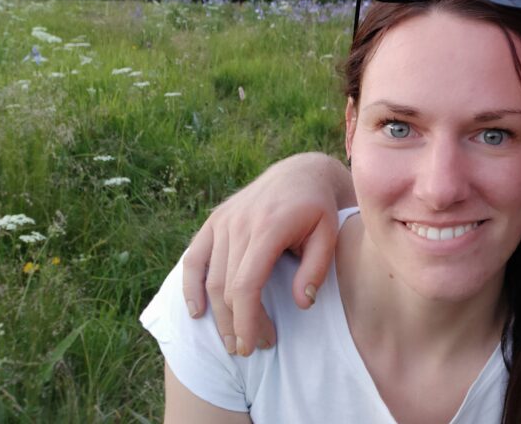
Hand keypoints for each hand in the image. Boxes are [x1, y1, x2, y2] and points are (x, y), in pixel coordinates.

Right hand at [181, 152, 354, 355]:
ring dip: (217, 314)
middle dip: (236, 324)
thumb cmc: (319, 209)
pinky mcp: (215, 220)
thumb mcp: (329, 234)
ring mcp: (223, 220)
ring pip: (210, 277)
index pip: (246, 284)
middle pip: (226, 287)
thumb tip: (302, 303)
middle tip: (250, 348)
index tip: (255, 344)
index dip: (247, 320)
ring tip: (233, 339)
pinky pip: (194, 257)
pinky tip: (197, 311)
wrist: (302, 173)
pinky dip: (190, 285)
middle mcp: (239, 223)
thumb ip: (317, 268)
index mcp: (268, 227)